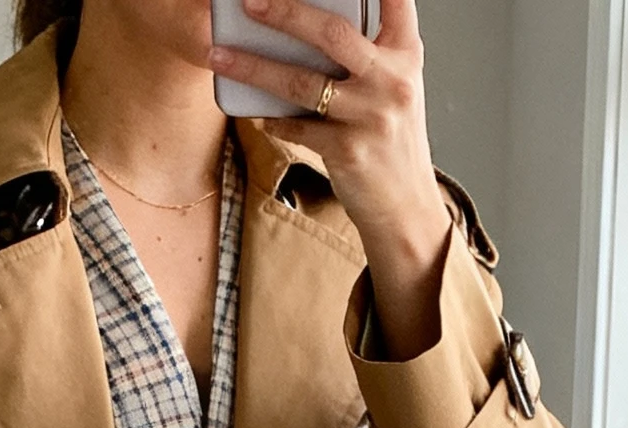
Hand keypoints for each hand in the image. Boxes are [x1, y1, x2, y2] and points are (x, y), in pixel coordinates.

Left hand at [210, 0, 451, 356]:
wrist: (406, 207)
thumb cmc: (390, 141)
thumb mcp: (393, 87)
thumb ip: (366, 53)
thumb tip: (305, 26)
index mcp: (406, 54)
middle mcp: (393, 80)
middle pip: (332, 32)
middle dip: (286, 13)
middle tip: (250, 4)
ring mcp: (370, 117)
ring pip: (302, 82)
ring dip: (254, 67)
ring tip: (220, 56)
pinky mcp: (348, 151)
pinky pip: (297, 126)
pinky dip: (273, 118)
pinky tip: (256, 111)